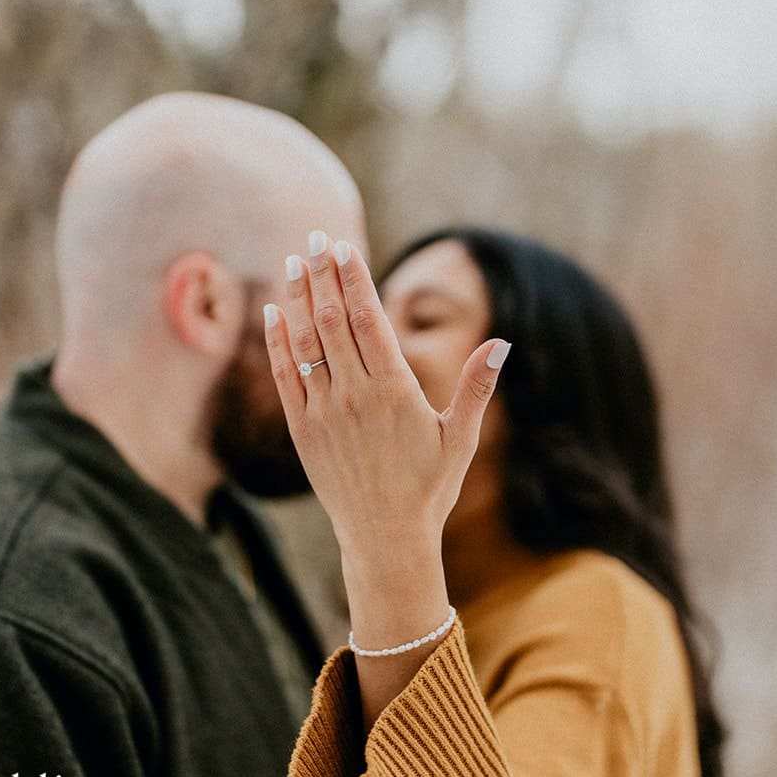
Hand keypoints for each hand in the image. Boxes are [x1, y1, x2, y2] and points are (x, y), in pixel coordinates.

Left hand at [263, 231, 509, 581]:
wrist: (385, 538)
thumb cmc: (429, 488)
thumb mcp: (461, 438)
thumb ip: (476, 386)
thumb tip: (503, 342)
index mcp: (395, 391)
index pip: (368, 319)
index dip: (353, 279)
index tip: (343, 248)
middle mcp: (355, 396)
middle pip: (333, 321)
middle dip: (323, 275)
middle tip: (315, 238)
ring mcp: (324, 412)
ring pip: (305, 343)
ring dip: (297, 299)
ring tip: (294, 262)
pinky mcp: (302, 431)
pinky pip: (284, 377)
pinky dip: (277, 342)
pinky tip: (272, 313)